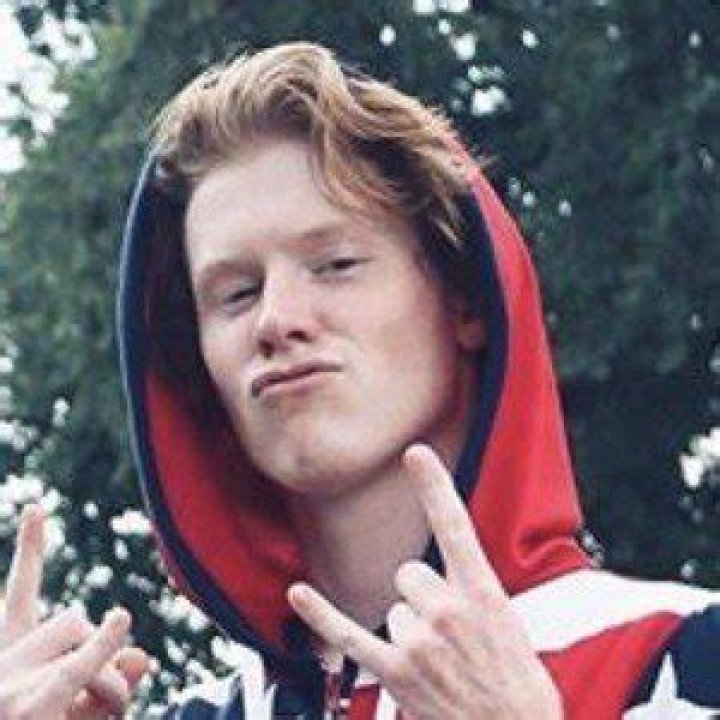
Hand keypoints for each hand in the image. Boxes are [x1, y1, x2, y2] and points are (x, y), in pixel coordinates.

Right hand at [0, 505, 149, 718]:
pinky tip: (117, 621)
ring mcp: (8, 690)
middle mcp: (1, 664)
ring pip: (88, 650)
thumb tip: (142, 656)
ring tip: (97, 717)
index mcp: (6, 652)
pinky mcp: (30, 710)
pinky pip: (77, 672)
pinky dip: (100, 653)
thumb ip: (109, 675)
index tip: (38, 507)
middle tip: (109, 693)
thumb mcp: (76, 707)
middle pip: (74, 621)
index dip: (30, 547)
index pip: (21, 590)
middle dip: (98, 649)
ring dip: (109, 684)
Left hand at [288, 444, 561, 718]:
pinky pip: (350, 637)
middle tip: (451, 634)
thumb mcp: (508, 622)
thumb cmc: (514, 679)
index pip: (455, 526)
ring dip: (411, 632)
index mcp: (483, 592)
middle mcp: (448, 611)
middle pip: (409, 573)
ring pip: (394, 609)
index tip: (414, 453)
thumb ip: (470, 590)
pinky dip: (321, 615)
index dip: (434, 487)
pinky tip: (298, 592)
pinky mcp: (396, 671)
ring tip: (442, 662)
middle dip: (424, 597)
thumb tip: (430, 581)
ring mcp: (420, 642)